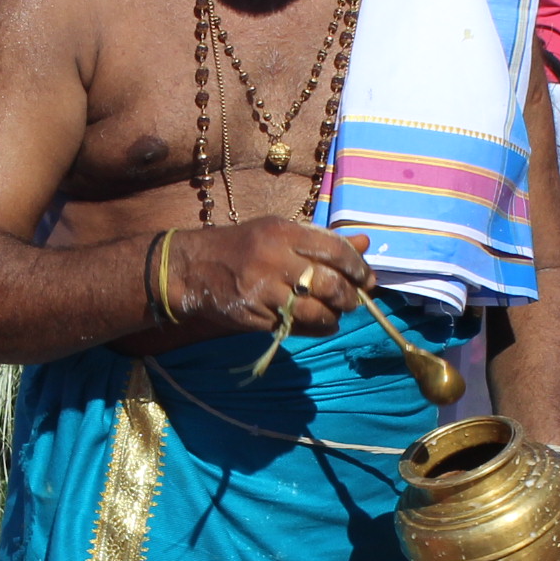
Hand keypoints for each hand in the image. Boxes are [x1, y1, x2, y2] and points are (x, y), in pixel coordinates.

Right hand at [165, 218, 374, 336]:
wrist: (194, 268)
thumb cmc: (244, 246)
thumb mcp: (280, 232)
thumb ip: (323, 240)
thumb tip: (365, 244)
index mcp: (283, 233)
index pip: (334, 250)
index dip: (357, 267)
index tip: (366, 278)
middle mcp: (274, 259)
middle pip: (328, 283)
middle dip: (349, 297)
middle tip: (354, 300)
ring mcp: (263, 290)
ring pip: (314, 310)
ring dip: (333, 316)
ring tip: (337, 314)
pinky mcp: (255, 315)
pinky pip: (294, 326)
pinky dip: (315, 328)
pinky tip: (321, 324)